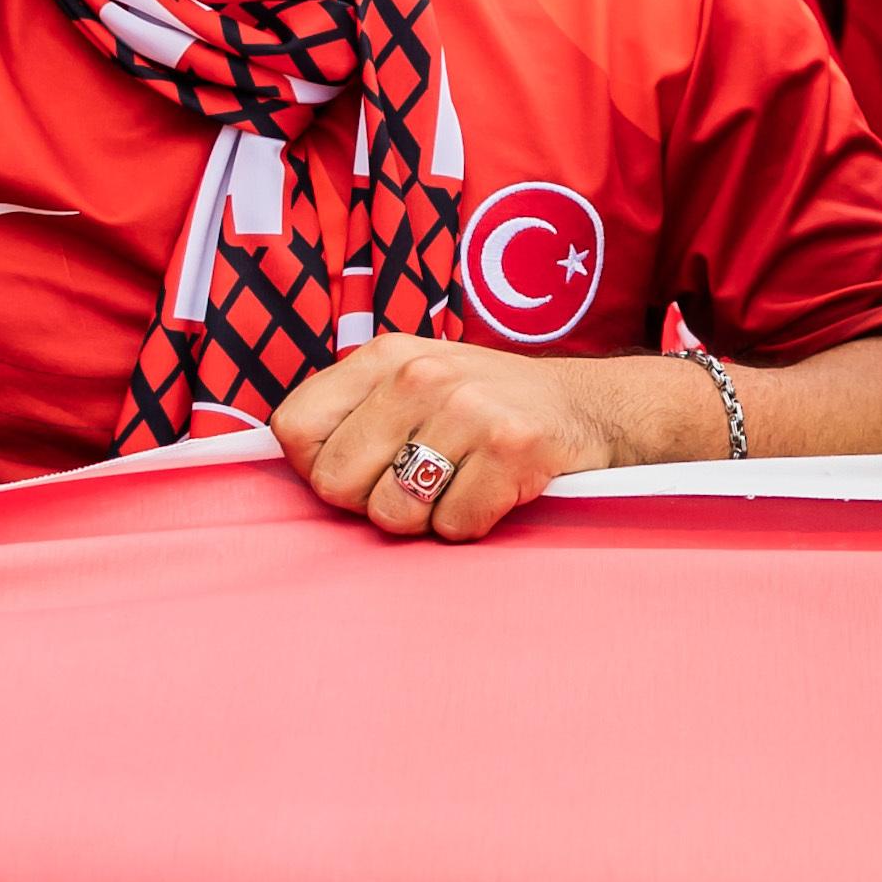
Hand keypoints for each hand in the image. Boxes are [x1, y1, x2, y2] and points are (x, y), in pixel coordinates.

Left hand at [271, 333, 644, 540]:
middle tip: (420, 480)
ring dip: (426, 518)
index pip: (294, 429)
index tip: (363, 466)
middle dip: (373, 500)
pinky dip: (474, 523)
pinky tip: (496, 490)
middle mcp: (421, 373)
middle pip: (336, 483)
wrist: (592, 406)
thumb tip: (289, 466)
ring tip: (460, 483)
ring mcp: (468, 408)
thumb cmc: (487, 408)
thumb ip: (355, 413)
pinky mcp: (512, 447)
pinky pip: (454, 526)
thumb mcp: (415, 383)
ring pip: (393, 514)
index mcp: (385, 355)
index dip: (320, 466)